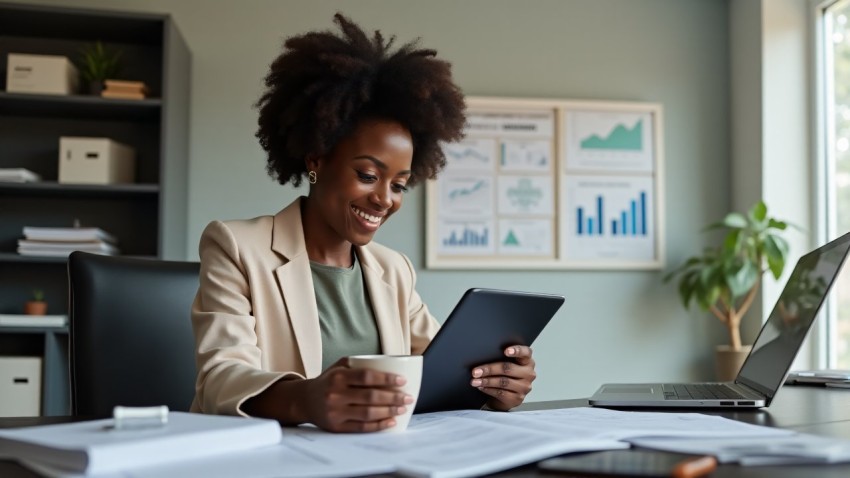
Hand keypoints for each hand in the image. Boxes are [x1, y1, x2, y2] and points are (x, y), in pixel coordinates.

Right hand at [300, 358, 414, 431]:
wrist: (304, 400)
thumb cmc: (328, 381)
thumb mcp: (338, 366)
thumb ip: (359, 363)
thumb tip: (389, 364)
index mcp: (338, 377)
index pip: (366, 377)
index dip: (386, 379)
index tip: (402, 381)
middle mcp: (336, 395)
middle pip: (370, 397)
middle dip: (393, 398)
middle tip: (408, 398)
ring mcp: (336, 412)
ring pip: (368, 414)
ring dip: (389, 412)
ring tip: (402, 408)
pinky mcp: (336, 427)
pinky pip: (361, 427)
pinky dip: (378, 426)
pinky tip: (390, 422)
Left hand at [470, 345, 535, 410]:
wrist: (506, 397)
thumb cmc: (505, 376)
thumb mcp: (506, 364)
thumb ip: (501, 358)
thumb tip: (482, 354)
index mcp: (527, 361)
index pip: (526, 353)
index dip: (517, 351)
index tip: (505, 351)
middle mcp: (528, 373)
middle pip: (508, 368)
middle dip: (490, 369)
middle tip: (476, 371)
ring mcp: (524, 387)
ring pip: (503, 382)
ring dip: (486, 381)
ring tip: (475, 380)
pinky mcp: (517, 399)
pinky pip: (501, 393)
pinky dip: (488, 389)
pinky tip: (481, 387)